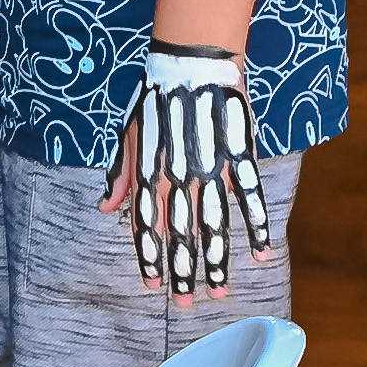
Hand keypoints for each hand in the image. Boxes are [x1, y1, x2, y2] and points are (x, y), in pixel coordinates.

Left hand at [102, 41, 272, 300]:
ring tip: (220, 292)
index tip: (151, 286)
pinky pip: (250, 199)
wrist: (191, 62)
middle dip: (183, 273)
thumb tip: (105, 210)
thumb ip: (121, 176)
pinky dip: (256, 227)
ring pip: (214, 225)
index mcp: (150, 173)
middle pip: (180, 235)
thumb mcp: (127, 136)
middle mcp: (179, 177)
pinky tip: (261, 254)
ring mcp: (211, 168)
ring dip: (218, 262)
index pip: (147, 226)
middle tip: (188, 304)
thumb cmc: (155, 100)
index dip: (149, 258)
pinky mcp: (238, 156)